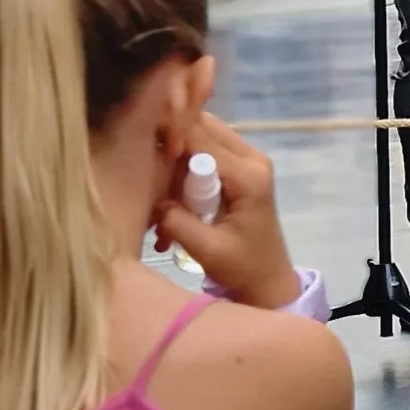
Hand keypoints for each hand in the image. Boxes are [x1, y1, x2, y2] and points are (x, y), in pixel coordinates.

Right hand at [152, 113, 301, 309]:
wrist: (269, 282)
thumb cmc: (242, 269)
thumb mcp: (206, 249)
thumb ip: (176, 220)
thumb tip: (148, 196)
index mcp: (248, 175)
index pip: (198, 137)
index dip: (167, 140)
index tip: (140, 158)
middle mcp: (252, 158)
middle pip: (201, 127)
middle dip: (171, 146)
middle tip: (149, 174)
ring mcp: (249, 160)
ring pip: (202, 136)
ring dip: (178, 159)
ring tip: (163, 191)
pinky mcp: (242, 169)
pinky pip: (207, 152)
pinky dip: (187, 168)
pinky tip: (175, 197)